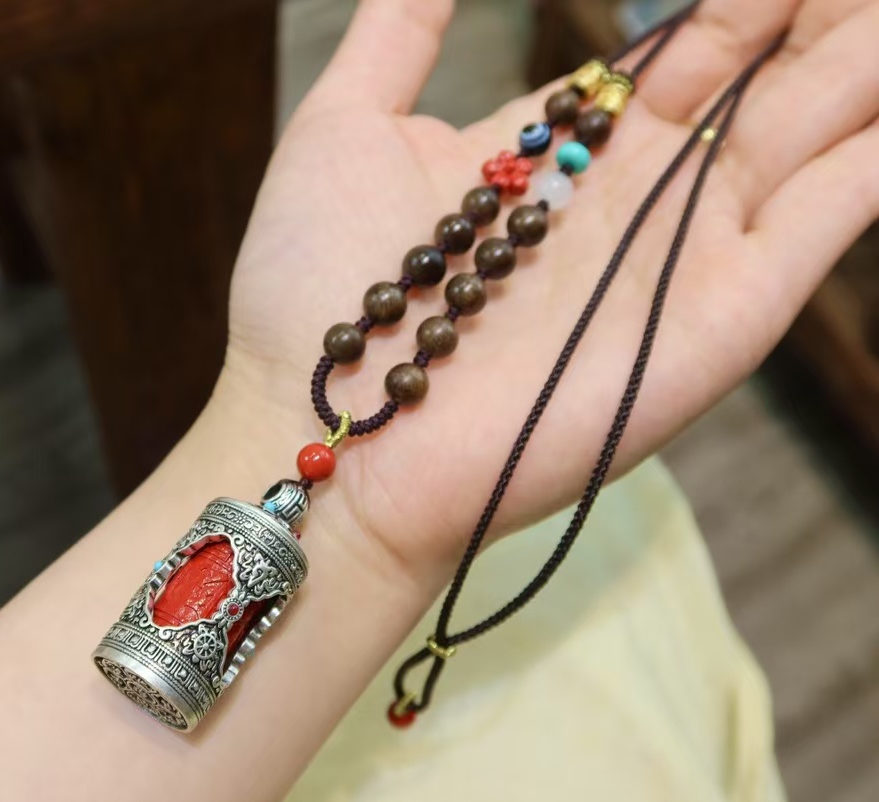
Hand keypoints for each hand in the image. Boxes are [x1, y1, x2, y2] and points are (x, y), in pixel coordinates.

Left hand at [218, 0, 878, 580]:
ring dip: (862, 56)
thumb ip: (400, 34)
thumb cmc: (312, 289)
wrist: (321, 427)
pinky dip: (877, 150)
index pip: (677, 46)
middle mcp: (634, 197)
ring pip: (811, 123)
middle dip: (810, 10)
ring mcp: (683, 254)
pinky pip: (833, 211)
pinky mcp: (723, 314)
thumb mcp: (343, 128)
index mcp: (559, 152)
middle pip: (759, 73)